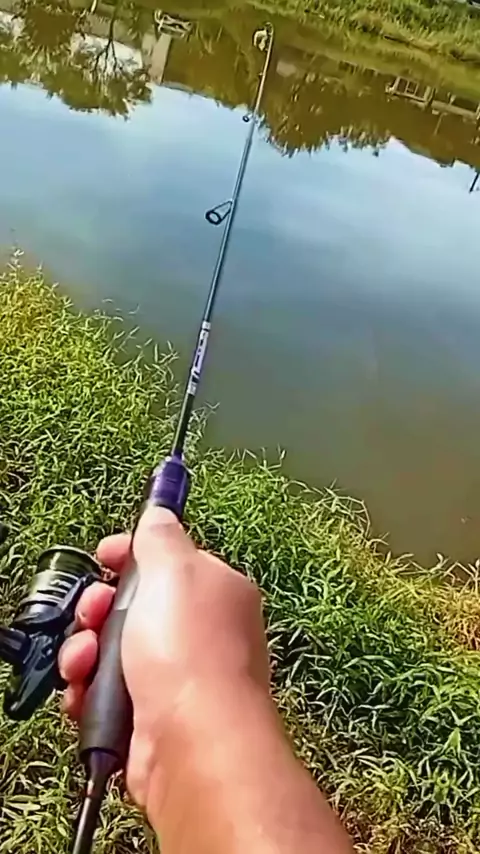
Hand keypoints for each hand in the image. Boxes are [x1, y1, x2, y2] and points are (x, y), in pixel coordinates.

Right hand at [58, 507, 268, 822]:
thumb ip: (162, 536)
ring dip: (88, 650)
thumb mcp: (174, 570)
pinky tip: (85, 693)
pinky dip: (90, 690)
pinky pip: (108, 691)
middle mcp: (202, 633)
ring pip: (114, 649)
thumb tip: (160, 512)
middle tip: (95, 613)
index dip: (132, 554)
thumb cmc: (192, 650)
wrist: (194, 743)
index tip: (106, 555)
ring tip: (86, 661)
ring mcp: (177, 676)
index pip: (170, 559)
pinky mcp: (151, 716)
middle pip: (135, 605)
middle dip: (101, 606)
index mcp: (217, 590)